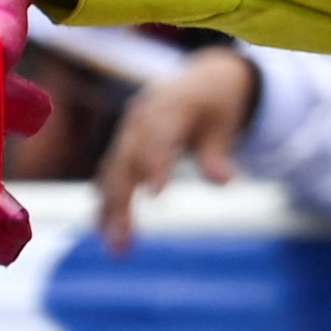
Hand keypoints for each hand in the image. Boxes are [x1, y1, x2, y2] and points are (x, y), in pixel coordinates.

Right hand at [91, 44, 257, 253]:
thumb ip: (217, 153)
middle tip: (123, 242)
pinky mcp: (122, 148)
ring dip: (109, 212)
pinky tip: (106, 233)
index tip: (157, 196)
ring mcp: (126, 135)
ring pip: (112, 175)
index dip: (155, 165)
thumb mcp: (224, 124)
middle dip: (121, 203)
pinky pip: (109, 177)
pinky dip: (107, 203)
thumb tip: (224, 181)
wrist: (203, 81)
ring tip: (117, 249)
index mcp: (166, 107)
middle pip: (125, 162)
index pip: (158, 138)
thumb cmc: (217, 105)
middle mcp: (138, 121)